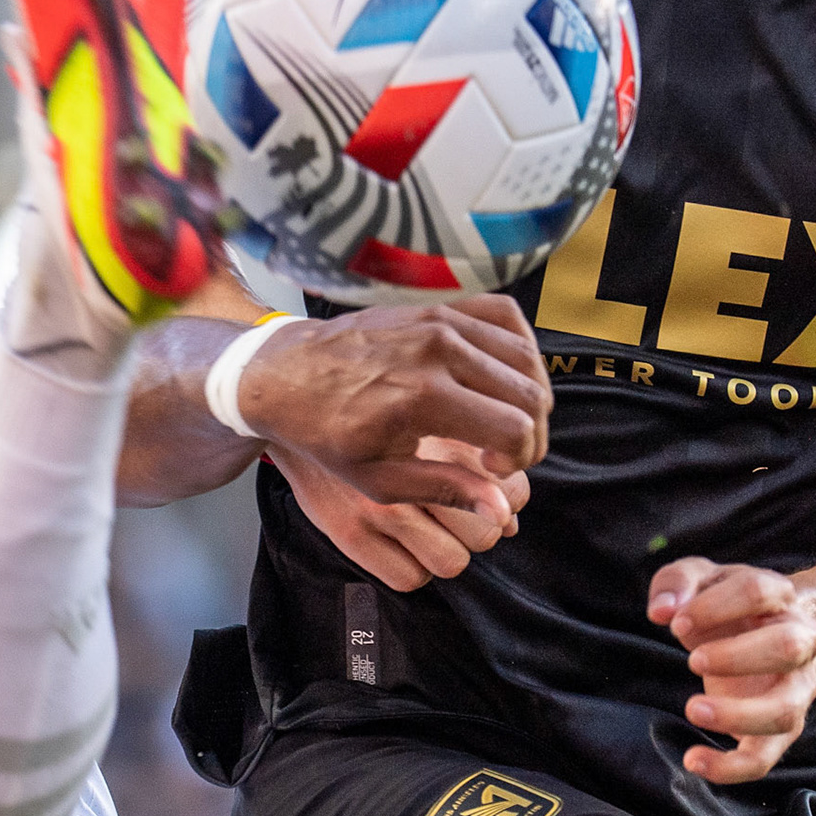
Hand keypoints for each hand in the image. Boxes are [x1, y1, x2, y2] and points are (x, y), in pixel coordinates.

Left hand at [241, 295, 550, 516]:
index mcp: (425, 398)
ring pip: (525, 354)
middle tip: (507, 454)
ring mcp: (441, 320)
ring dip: (530, 393)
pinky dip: (519, 346)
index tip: (495, 471)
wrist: (284, 375)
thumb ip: (444, 490)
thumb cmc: (326, 434)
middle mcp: (440, 350)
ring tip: (506, 421)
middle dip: (531, 432)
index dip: (520, 458)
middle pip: (529, 393)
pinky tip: (505, 375)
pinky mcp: (439, 304)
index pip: (514, 429)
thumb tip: (500, 510)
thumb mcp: (378, 479)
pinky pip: (505, 315)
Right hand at [275, 436, 530, 590]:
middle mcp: (413, 471)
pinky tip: (402, 546)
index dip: (504, 501)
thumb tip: (511, 520)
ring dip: (448, 553)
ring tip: (428, 532)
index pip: (511, 495)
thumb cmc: (377, 422)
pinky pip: (408, 578)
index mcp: (444, 436)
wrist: (304, 413)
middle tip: (455, 516)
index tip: (483, 494)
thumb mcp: (433, 426)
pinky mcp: (350, 534)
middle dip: (479, 530)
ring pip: (452, 562)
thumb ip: (475, 465)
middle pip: (487, 534)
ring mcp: (379, 507)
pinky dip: (413, 569)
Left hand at [649, 557, 815, 783]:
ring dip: (739, 715)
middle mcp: (799, 643)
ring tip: (693, 709)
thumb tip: (663, 609)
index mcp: (779, 599)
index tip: (675, 622)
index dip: (716, 606)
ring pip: (785, 710)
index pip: (758, 591)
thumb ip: (678, 581)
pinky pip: (765, 757)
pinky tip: (693, 761)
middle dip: (739, 656)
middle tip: (693, 660)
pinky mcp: (779, 727)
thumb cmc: (729, 606)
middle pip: (788, 648)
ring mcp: (794, 689)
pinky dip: (731, 767)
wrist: (772, 632)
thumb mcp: (701, 579)